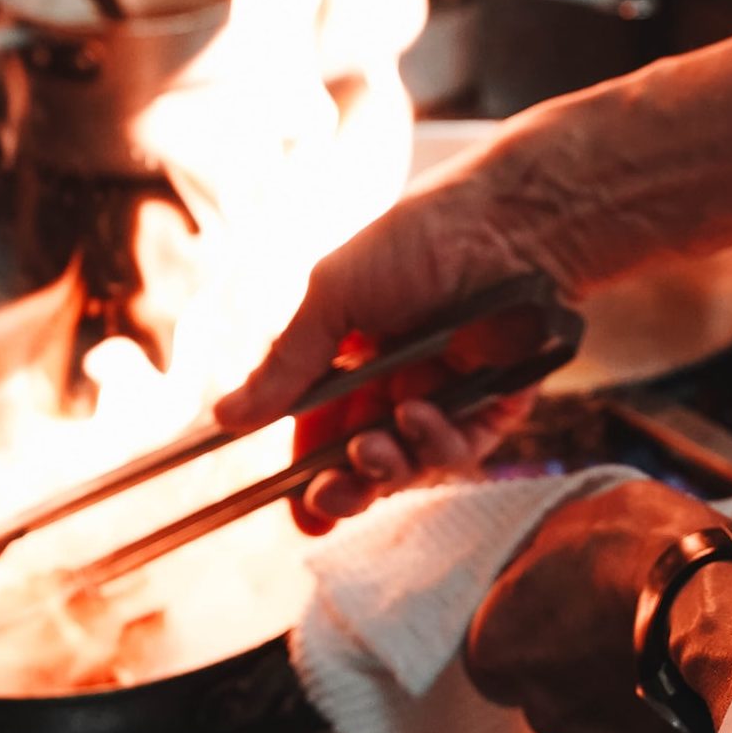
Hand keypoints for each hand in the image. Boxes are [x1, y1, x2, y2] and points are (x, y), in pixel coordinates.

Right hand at [214, 128, 572, 533]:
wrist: (505, 224)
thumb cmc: (413, 244)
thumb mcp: (333, 299)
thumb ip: (285, 366)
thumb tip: (226, 418)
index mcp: (349, 354)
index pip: (319, 430)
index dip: (305, 472)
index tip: (293, 508)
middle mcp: (394, 380)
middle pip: (363, 460)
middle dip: (344, 488)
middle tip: (330, 497)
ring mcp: (445, 394)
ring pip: (410, 464)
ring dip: (387, 467)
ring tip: (375, 446)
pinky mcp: (494, 403)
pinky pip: (461, 449)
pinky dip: (437, 444)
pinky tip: (422, 415)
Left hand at [463, 481, 721, 732]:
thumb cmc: (644, 552)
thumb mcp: (581, 514)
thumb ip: (548, 549)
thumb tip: (545, 558)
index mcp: (499, 647)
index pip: (493, 647)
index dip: (525, 623)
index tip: (557, 602)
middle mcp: (539, 708)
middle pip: (546, 687)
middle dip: (574, 659)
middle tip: (616, 619)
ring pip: (599, 716)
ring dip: (621, 687)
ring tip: (663, 645)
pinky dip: (666, 717)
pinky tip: (692, 679)